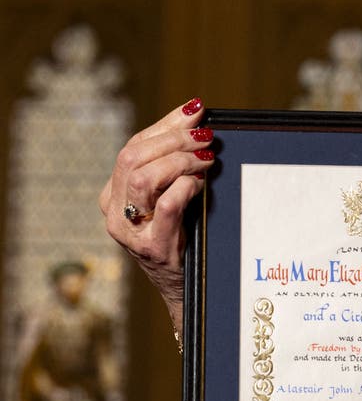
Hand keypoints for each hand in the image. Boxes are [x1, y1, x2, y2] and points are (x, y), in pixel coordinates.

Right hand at [99, 98, 214, 334]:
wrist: (187, 290)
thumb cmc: (185, 237)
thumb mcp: (172, 196)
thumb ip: (174, 165)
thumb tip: (197, 120)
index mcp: (114, 194)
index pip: (133, 146)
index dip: (166, 125)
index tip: (196, 111)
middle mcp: (114, 211)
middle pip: (133, 156)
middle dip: (174, 139)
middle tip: (207, 137)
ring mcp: (130, 232)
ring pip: (144, 177)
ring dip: (181, 161)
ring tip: (207, 160)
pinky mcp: (153, 248)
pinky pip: (166, 205)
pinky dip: (185, 188)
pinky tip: (200, 185)